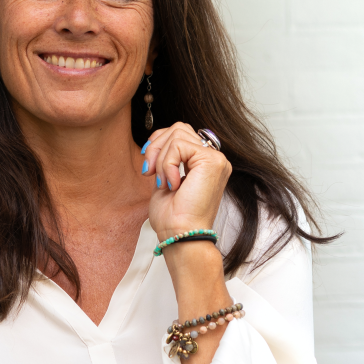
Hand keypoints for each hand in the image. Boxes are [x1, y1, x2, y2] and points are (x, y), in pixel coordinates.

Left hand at [142, 122, 231, 240]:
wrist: (180, 234)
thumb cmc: (173, 217)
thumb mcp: (165, 179)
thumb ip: (166, 158)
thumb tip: (155, 141)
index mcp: (205, 162)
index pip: (181, 133)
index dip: (159, 143)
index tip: (148, 166)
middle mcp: (214, 158)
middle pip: (179, 128)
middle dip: (156, 147)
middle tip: (149, 172)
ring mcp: (216, 159)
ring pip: (177, 134)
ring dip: (161, 159)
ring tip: (163, 181)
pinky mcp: (212, 161)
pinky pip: (179, 146)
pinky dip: (167, 164)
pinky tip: (172, 184)